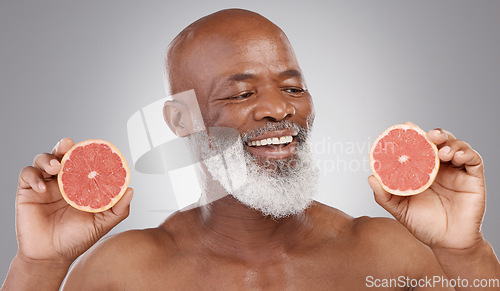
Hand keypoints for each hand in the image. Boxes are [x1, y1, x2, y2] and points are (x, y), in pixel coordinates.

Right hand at [16, 138, 133, 262]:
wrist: (52, 256)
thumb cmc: (76, 239)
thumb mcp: (102, 223)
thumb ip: (118, 208)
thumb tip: (130, 190)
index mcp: (80, 184)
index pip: (82, 161)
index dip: (86, 152)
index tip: (93, 147)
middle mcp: (62, 181)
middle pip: (61, 154)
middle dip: (64, 146)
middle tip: (69, 145)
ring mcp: (45, 185)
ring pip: (43, 160)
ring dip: (48, 158)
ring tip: (56, 167)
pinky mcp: (27, 192)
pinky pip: (27, 175)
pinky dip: (33, 176)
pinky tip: (42, 187)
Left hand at [368, 125, 485, 250]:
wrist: (447, 243)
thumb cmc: (424, 225)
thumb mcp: (400, 209)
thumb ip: (385, 195)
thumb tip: (370, 178)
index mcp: (422, 170)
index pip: (419, 147)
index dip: (414, 135)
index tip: (406, 126)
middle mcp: (440, 167)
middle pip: (439, 141)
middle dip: (433, 134)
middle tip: (426, 135)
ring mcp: (457, 171)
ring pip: (456, 146)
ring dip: (449, 142)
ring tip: (441, 151)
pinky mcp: (473, 178)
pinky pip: (474, 160)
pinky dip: (466, 152)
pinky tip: (456, 156)